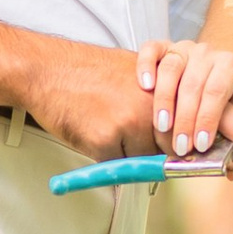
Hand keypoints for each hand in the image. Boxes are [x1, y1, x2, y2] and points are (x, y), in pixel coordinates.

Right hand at [27, 42, 171, 159]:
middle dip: (150, 151)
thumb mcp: (135, 74)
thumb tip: (175, 131)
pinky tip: (90, 130)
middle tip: (127, 136)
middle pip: (164, 150)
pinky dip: (102, 155)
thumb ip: (158, 100)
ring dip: (124, 153)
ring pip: (139, 160)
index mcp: (162, 88)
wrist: (49, 70)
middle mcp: (150, 106)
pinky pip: (113, 164)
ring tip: (104, 126)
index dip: (174, 143)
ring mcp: (128, 124)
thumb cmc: (87, 71)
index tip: (171, 150)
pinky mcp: (105, 139)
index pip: (183, 130)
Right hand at [136, 37, 232, 157]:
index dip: (208, 119)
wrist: (208, 68)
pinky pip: (151, 51)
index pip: (217, 92)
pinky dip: (146, 67)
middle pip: (193, 85)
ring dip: (165, 101)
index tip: (202, 144)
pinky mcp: (162, 47)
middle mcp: (205, 54)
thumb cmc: (218, 95)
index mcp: (228, 66)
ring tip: (162, 127)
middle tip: (181, 146)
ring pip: (171, 69)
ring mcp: (182, 49)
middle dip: (186, 120)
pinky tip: (146, 86)